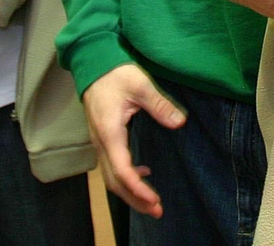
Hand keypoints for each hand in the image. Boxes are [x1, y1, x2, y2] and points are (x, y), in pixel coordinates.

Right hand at [83, 64, 186, 217]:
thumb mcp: (140, 84)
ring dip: (130, 192)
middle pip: (114, 181)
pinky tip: (144, 176)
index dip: (137, 188)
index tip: (154, 199)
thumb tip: (178, 122)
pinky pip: (111, 166)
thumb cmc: (116, 73)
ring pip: (111, 177)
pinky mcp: (103, 138)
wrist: (94, 63)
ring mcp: (99, 142)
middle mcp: (101, 142)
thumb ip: (159, 104)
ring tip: (151, 203)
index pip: (122, 170)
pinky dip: (126, 178)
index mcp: (109, 132)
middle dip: (134, 199)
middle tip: (157, 210)